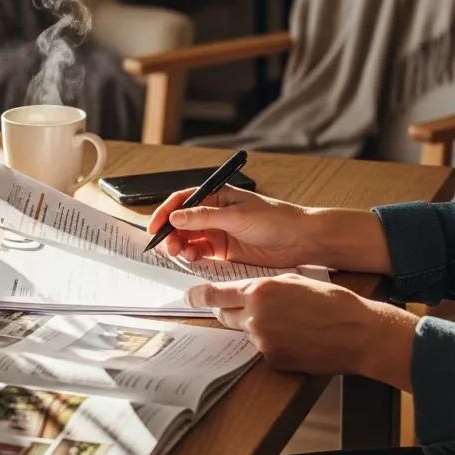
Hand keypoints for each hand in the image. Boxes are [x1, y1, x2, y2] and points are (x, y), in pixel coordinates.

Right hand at [148, 185, 311, 267]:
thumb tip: (175, 216)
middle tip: (167, 246)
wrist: (299, 240)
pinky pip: (202, 252)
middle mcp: (215, 212)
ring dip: (181, 245)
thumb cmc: (273, 219)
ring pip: (190, 238)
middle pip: (183, 221)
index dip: (165, 212)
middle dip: (172, 233)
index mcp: (217, 195)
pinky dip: (193, 256)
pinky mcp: (225, 250)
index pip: (183, 200)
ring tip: (180, 254)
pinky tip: (193, 259)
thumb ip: (204, 217)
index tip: (155, 226)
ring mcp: (219, 232)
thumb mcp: (235, 216)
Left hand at [186, 274, 417, 388]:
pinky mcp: (274, 360)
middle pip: (225, 315)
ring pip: (245, 332)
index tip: (188, 296)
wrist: (358, 333)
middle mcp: (255, 317)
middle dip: (228, 310)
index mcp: (259, 291)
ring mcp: (263, 342)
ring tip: (285, 322)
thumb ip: (264, 286)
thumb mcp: (293, 281)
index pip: (217, 294)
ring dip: (254, 326)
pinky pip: (262, 349)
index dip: (199, 295)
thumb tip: (246, 291)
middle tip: (241, 307)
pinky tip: (293, 338)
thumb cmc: (331, 302)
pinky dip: (271, 343)